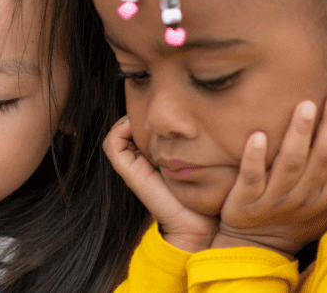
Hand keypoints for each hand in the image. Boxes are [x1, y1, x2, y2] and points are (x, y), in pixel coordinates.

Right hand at [103, 117, 219, 251]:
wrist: (199, 223)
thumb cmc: (207, 192)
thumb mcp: (205, 160)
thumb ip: (201, 143)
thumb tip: (213, 115)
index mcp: (156, 156)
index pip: (142, 127)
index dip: (148, 114)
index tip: (168, 104)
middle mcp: (141, 159)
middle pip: (127, 127)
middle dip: (139, 113)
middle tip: (156, 104)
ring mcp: (133, 165)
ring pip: (117, 133)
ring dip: (127, 119)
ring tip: (148, 116)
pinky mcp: (130, 172)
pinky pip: (113, 145)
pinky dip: (119, 130)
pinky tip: (139, 127)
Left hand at [212, 92, 326, 256]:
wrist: (254, 250)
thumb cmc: (291, 223)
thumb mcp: (321, 211)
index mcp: (323, 201)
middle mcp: (302, 200)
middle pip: (321, 159)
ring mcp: (274, 202)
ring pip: (289, 164)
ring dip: (298, 133)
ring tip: (305, 105)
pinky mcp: (245, 203)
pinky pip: (252, 178)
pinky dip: (255, 157)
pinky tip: (257, 134)